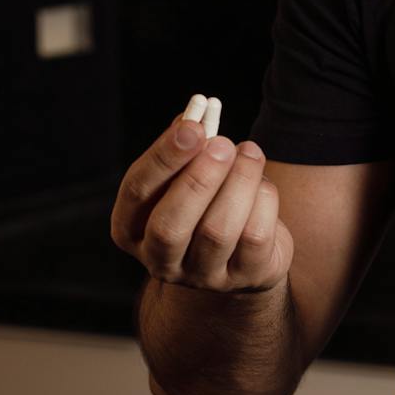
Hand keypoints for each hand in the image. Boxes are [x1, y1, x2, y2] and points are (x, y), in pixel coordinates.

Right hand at [110, 109, 293, 294]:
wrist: (242, 253)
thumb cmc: (205, 203)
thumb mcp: (186, 176)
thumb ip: (185, 148)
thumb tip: (194, 115)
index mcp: (131, 228)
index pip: (136, 192)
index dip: (163, 157)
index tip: (193, 126)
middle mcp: (159, 259)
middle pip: (170, 225)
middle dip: (199, 179)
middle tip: (223, 144)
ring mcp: (201, 276)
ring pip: (217, 231)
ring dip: (239, 182)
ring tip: (250, 153)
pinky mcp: (243, 278)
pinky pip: (254, 238)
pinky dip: (263, 200)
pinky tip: (262, 184)